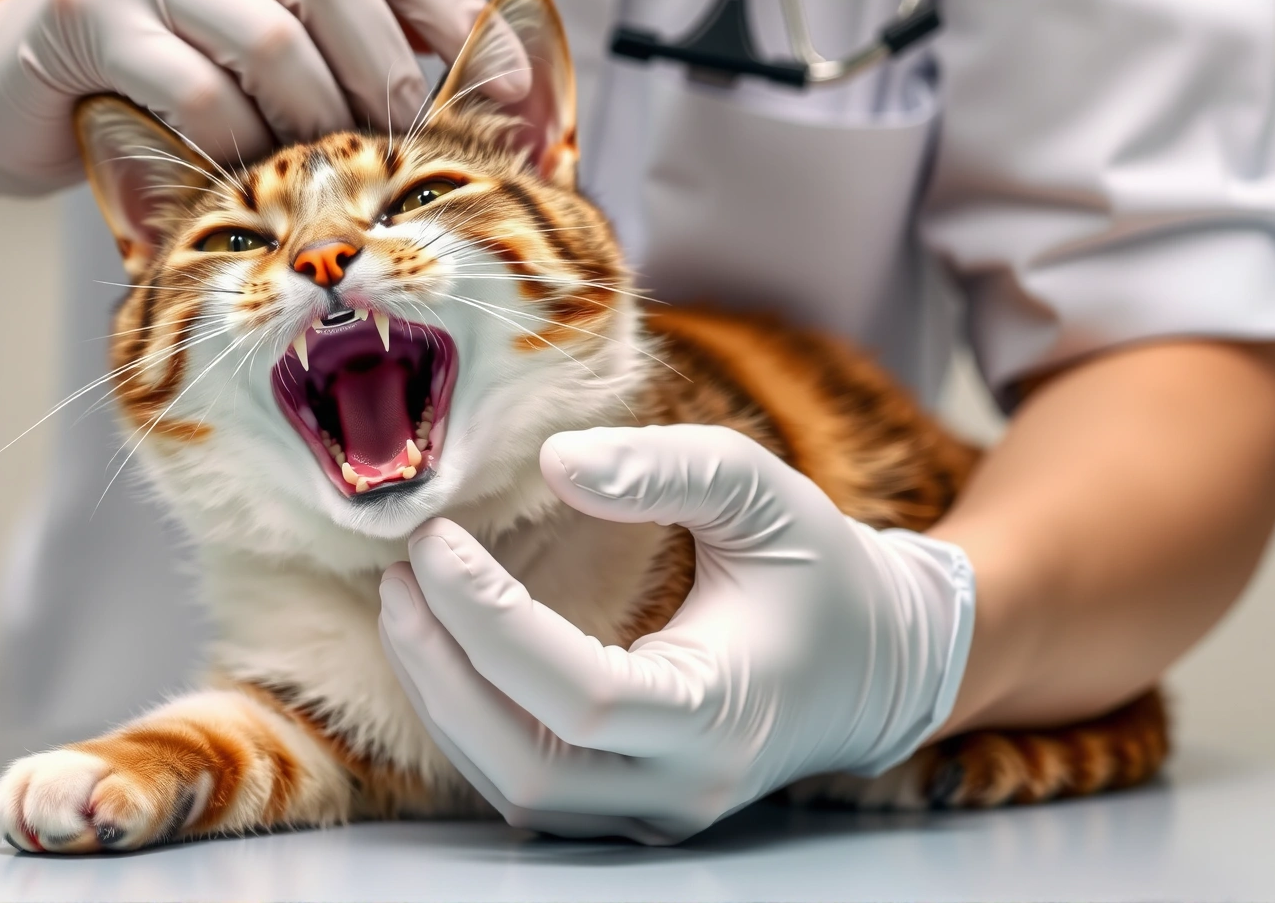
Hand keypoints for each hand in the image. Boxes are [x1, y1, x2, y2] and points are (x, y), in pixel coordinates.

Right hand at [0, 0, 513, 197]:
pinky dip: (241, 147)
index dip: (453, 12)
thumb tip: (483, 72)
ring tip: (325, 161)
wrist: (8, 78)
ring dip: (315, 122)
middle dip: (385, 79)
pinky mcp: (83, 7)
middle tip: (402, 143)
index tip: (504, 84)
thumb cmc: (152, 46)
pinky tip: (247, 169)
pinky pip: (202, 96)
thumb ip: (347, 15)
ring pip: (275, 43)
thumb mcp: (256, 4)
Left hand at [378, 425, 975, 843]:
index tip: (433, 542)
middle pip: (528, 765)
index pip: (582, 696)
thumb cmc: (820, 572)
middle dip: (442, 670)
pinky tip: (443, 649)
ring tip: (406, 603)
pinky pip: (527, 786)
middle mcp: (684, 785)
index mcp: (722, 712)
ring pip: (516, 790)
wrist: (875, 663)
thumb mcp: (763, 492)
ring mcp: (654, 812)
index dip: (490, 623)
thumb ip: (665, 466)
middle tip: (398, 576)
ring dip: (443, 699)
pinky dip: (471, 721)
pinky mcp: (626, 810)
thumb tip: (556, 462)